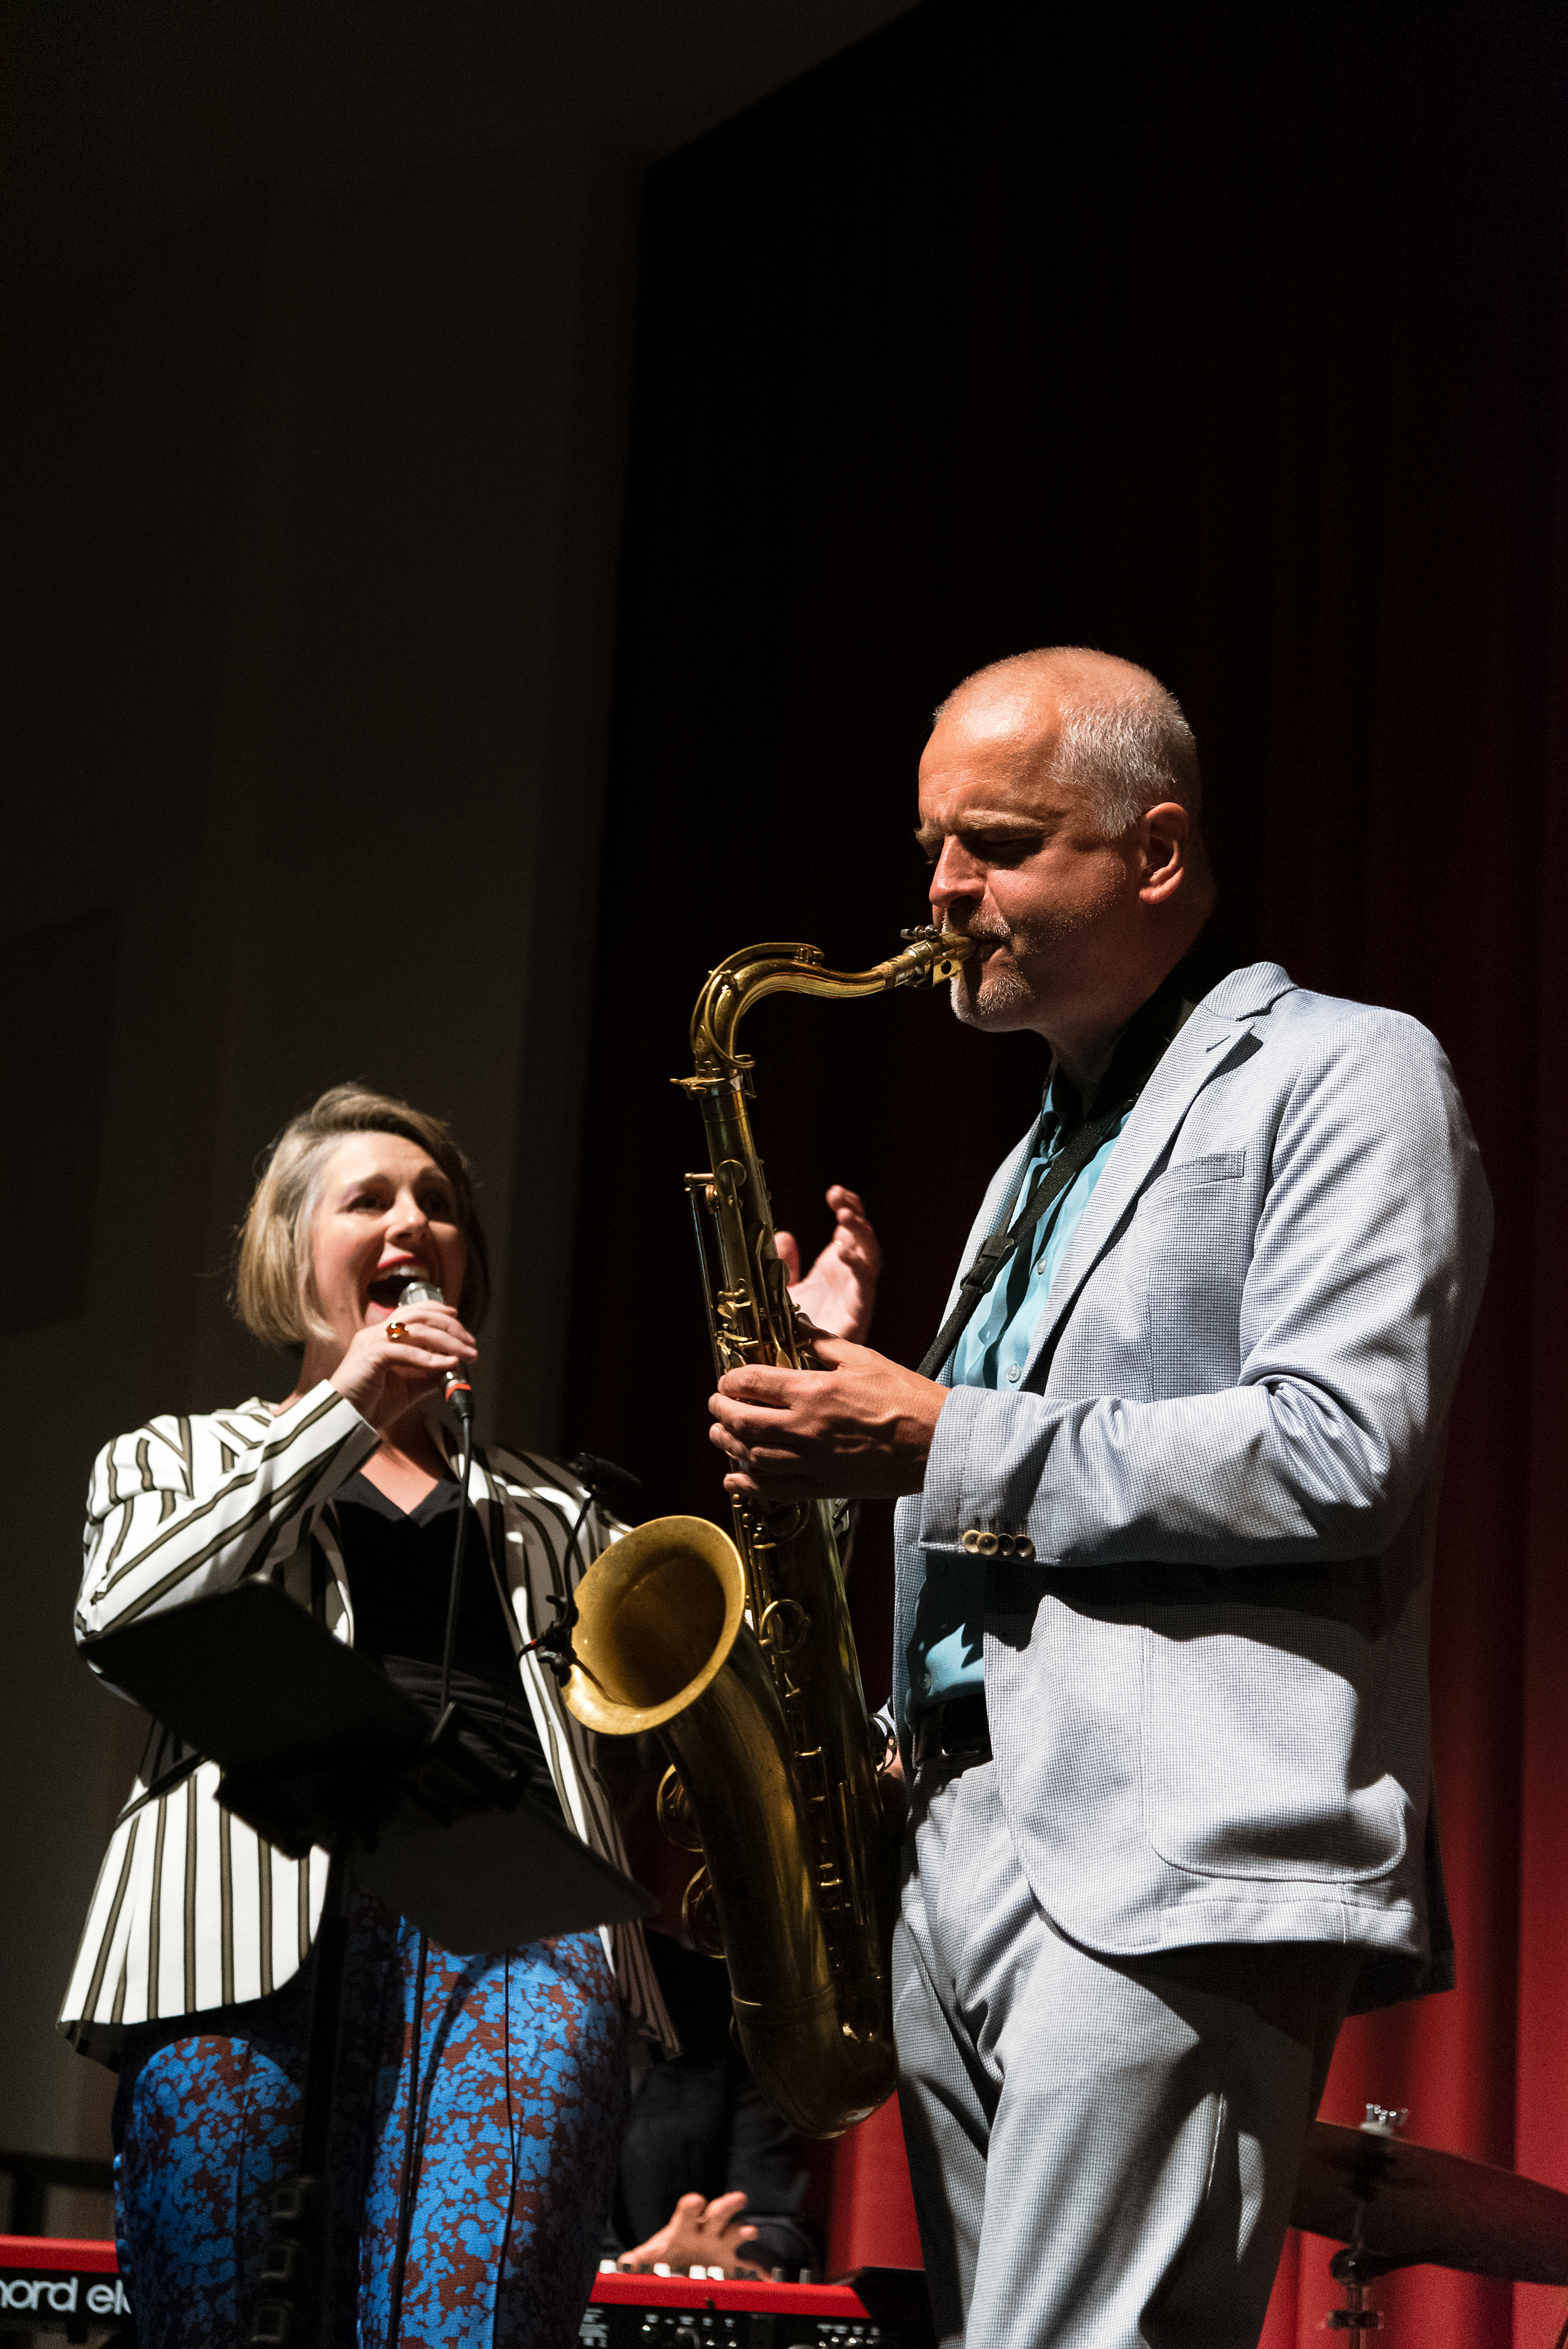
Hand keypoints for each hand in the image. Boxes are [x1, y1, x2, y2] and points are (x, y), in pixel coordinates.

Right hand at [327, 1299, 477, 1432]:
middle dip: (450, 1327)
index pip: (413, 1312)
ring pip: (417, 1330)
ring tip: (466, 1354)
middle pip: (420, 1316)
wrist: (344, 1420)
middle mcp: (376, 1334)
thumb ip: (428, 1375)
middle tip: (470, 1342)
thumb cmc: (369, 1404)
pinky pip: (405, 1351)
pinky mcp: (370, 1355)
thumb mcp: (407, 1388)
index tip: (458, 1320)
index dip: (437, 1311)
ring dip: (447, 1342)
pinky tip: (447, 1364)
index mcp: (381, 1336)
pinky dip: (429, 1357)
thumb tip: (453, 1367)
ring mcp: (371, 1342)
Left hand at [619, 2190, 760, 2278]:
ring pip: (734, 2232)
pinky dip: (758, 2272)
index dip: (691, 2206)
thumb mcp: (649, 2257)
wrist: (681, 2263)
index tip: (694, 2200)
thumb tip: (622, 2263)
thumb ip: (637, 2259)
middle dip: (726, 2205)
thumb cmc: (667, 2253)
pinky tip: (766, 2277)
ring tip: (750, 2231)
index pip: (688, 2211)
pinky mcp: (731, 2262)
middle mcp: (706, 2231)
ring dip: (743, 2231)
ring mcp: (721, 2245)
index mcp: (685, 2227)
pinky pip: (747, 2266)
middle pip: (717, 2214)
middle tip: (738, 2197)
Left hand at [709, 1334, 945, 1501]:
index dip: (732, 1379)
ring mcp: (811, 1462)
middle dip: (721, 1411)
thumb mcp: (863, 1358)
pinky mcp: (822, 1487)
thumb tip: (796, 1325)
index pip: (754, 1382)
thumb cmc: (905, 1397)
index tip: (728, 1379)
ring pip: (751, 1456)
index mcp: (813, 1391)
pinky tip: (734, 1480)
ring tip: (719, 1435)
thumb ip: (822, 1343)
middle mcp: (805, 1428)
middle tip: (716, 1404)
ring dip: (728, 1445)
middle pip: (743, 1421)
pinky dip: (748, 1486)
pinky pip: (774, 1490)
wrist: (936, 1442)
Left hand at [776, 1185, 881, 1341]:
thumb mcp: (784, 1290)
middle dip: (854, 1214)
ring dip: (860, 1233)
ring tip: (844, 1215)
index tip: (835, 1193)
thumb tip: (783, 1235)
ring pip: (868, 1257)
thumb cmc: (796, 1333)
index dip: (848, 1209)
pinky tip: (845, 1254)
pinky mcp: (856, 1314)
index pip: (849, 1231)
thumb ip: (785, 1263)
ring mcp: (855, 1294)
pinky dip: (857, 1268)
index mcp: (836, 1268)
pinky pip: (863, 1287)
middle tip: (839, 1198)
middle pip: (862, 1238)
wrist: (798, 1369)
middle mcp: (849, 1278)